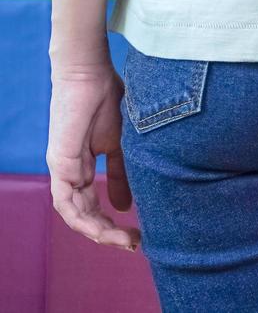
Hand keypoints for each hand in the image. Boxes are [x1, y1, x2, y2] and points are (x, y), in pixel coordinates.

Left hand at [47, 60, 139, 250]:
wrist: (92, 74)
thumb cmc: (109, 99)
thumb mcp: (123, 144)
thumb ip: (122, 175)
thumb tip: (126, 207)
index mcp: (84, 167)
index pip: (93, 205)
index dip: (112, 223)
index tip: (137, 235)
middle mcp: (71, 173)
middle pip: (84, 214)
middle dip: (108, 233)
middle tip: (133, 243)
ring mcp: (63, 169)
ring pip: (74, 213)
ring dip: (97, 230)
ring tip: (122, 239)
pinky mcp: (60, 163)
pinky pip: (64, 200)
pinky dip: (81, 217)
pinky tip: (101, 226)